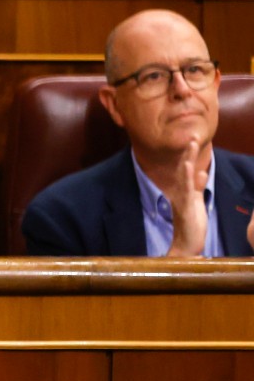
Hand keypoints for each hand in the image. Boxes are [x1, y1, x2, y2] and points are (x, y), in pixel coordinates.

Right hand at [166, 138, 209, 256]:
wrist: (186, 244)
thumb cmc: (191, 224)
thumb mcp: (196, 202)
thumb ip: (196, 187)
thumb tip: (200, 172)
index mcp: (185, 191)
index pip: (187, 170)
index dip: (190, 156)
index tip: (193, 140)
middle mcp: (180, 193)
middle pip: (184, 169)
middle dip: (189, 153)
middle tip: (192, 136)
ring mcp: (182, 199)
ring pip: (184, 176)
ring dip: (187, 160)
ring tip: (191, 145)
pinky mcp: (186, 207)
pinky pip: (185, 190)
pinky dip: (186, 177)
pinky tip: (188, 166)